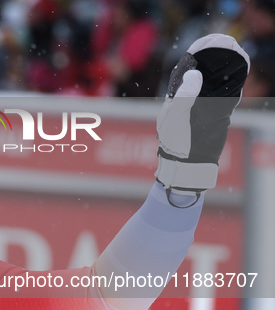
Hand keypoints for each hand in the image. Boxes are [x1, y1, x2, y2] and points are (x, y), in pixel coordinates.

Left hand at [155, 34, 249, 201]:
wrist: (187, 162)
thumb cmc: (175, 140)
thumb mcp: (174, 116)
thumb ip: (184, 95)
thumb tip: (195, 73)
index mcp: (177, 93)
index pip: (188, 66)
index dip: (199, 51)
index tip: (211, 40)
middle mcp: (192, 95)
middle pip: (205, 69)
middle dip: (215, 55)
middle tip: (227, 42)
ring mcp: (206, 103)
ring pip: (218, 80)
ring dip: (227, 66)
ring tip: (236, 51)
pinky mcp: (218, 112)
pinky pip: (228, 93)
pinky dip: (235, 82)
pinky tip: (241, 70)